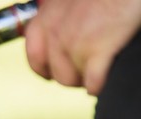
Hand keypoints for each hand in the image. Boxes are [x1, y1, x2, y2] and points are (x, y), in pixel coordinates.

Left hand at [24, 0, 140, 95]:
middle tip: (86, 71)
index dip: (45, 68)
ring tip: (99, 73)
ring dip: (85, 80)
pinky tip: (105, 81)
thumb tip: (68, 25)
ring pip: (73, 79)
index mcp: (47, 16)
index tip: (52, 73)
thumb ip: (64, 11)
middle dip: (71, 75)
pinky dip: (99, 86)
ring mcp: (76, 43)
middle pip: (56, 72)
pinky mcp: (99, 50)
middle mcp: (56, 32)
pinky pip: (93, 82)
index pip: (34, 55)